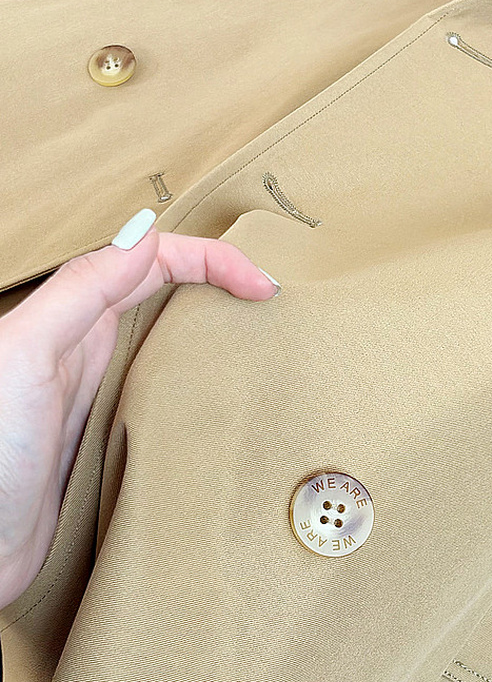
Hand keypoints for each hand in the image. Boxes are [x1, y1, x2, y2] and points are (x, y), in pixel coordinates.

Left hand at [0, 211, 280, 610]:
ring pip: (171, 351)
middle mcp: (90, 352)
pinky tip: (224, 414)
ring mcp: (103, 399)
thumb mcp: (25, 355)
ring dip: (217, 342)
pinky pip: (166, 406)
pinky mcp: (109, 446)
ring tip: (265, 353)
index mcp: (74, 320)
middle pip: (169, 300)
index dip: (214, 262)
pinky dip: (201, 398)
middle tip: (275, 312)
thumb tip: (146, 235)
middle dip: (224, 291)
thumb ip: (79, 293)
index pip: (155, 264)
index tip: (264, 287)